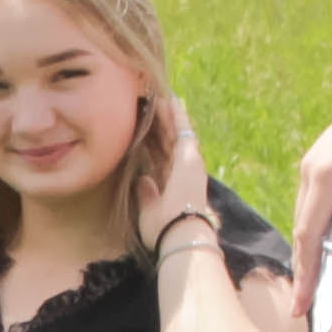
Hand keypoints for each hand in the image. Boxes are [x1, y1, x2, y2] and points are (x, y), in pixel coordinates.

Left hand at [134, 87, 209, 245]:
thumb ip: (147, 195)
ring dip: (168, 114)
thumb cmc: (165, 231)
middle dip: (160, 124)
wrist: (183, 235)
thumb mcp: (150, 212)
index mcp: (174, 184)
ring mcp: (189, 163)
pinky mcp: (190, 157)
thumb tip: (142, 180)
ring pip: (176, 132)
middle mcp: (184, 171)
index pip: (162, 158)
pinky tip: (171, 99)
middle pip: (169, 141)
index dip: (153, 143)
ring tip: (159, 96)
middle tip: (150, 104)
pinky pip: (183, 130)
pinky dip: (177, 115)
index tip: (143, 132)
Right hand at [287, 58, 331, 290]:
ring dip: (306, 252)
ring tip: (309, 288)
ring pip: (305, 218)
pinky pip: (313, 206)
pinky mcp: (323, 162)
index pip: (310, 233)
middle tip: (300, 310)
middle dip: (301, 270)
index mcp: (326, 171)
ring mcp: (314, 164)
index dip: (306, 271)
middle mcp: (312, 168)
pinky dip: (314, 232)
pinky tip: (320, 253)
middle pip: (301, 230)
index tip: (304, 304)